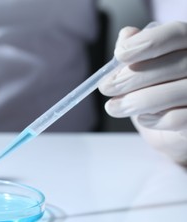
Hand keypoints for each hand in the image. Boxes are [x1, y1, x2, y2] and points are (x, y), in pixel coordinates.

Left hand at [98, 21, 186, 165]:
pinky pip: (175, 119)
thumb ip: (136, 49)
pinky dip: (152, 119)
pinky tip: (142, 118)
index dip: (147, 42)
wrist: (173, 128)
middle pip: (171, 65)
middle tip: (106, 87)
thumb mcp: (143, 67)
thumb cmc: (158, 91)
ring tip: (112, 107)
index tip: (119, 54)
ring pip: (169, 95)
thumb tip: (126, 36)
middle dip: (131, 78)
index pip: (176, 34)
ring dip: (133, 102)